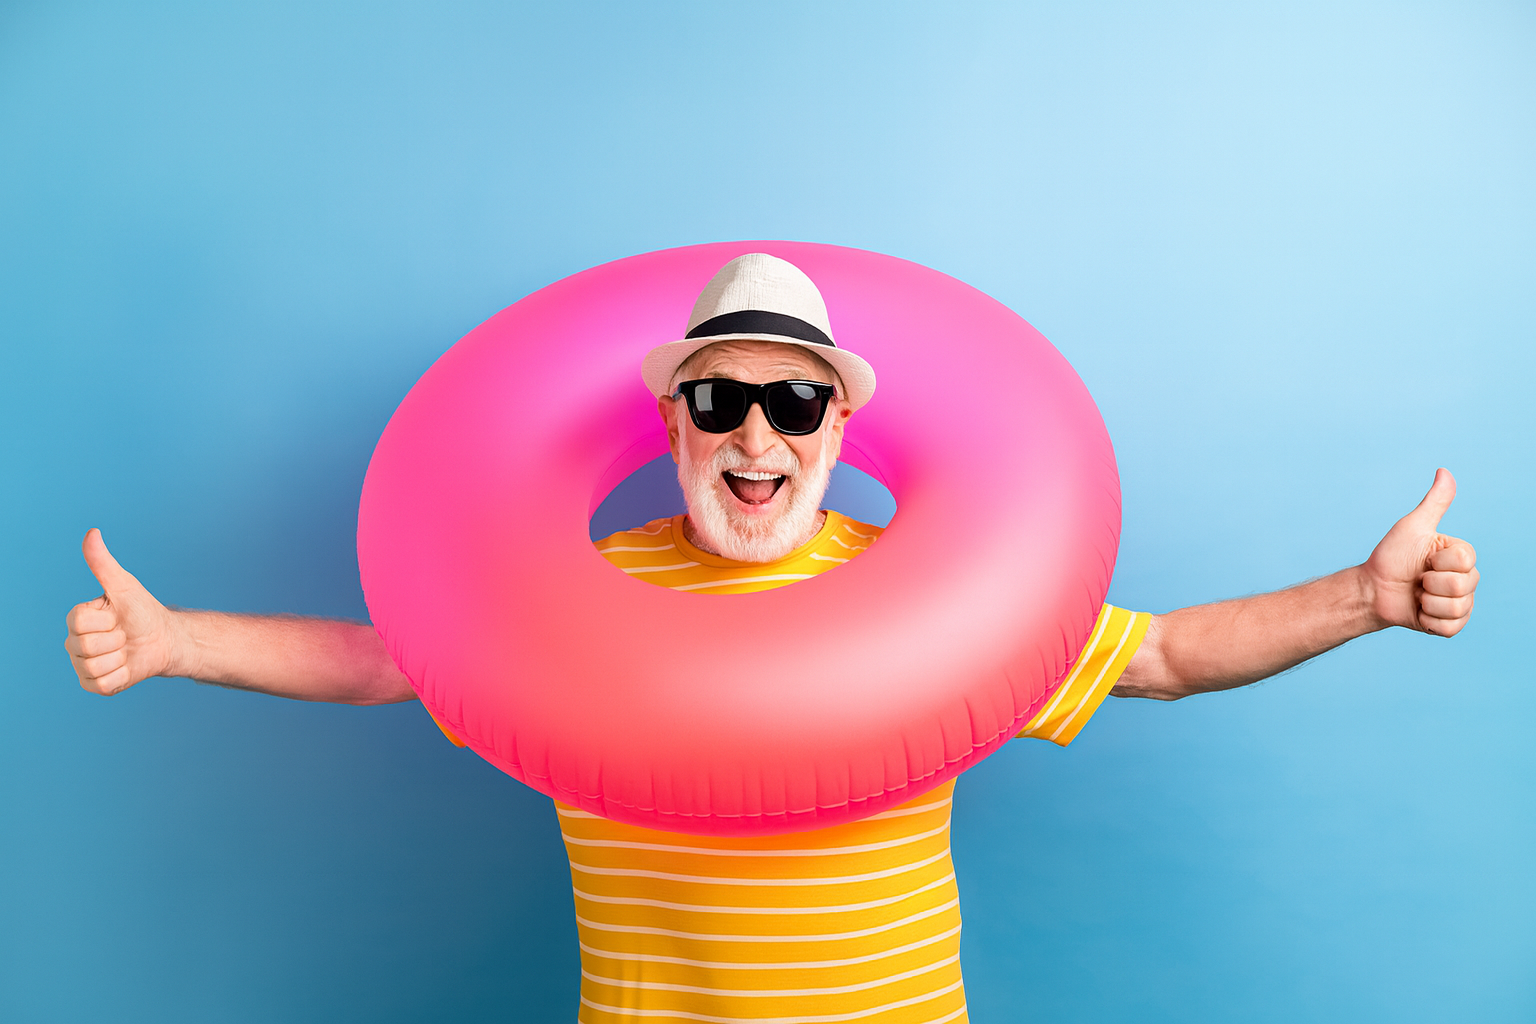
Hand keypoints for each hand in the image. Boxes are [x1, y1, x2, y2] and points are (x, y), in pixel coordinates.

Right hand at [64, 529, 181, 694]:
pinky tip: (128, 665)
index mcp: (76, 619)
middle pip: (87, 646)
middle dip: (116, 639)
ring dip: (121, 658)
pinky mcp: (96, 685)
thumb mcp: (124, 585)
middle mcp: (74, 643)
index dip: (107, 619)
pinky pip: (104, 684)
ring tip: (126, 649)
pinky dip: (123, 675)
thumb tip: (92, 533)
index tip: (117, 616)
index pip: (80, 622)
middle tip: (124, 634)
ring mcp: (83, 665)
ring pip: (95, 667)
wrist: (165, 639)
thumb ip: (103, 563)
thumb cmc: (144, 611)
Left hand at [1363, 469, 1478, 635]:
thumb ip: (1434, 503)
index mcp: (1461, 556)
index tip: (1424, 559)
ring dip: (1427, 602)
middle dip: (1430, 583)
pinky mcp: (1449, 626)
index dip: (1437, 561)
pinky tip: (1418, 611)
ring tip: (1416, 595)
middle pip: (1464, 585)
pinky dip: (1428, 621)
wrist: (1372, 589)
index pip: (1465, 561)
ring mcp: (1459, 604)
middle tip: (1417, 579)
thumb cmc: (1391, 556)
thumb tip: (1444, 472)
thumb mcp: (1412, 527)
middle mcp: (1465, 580)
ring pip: (1457, 608)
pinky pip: (1450, 628)